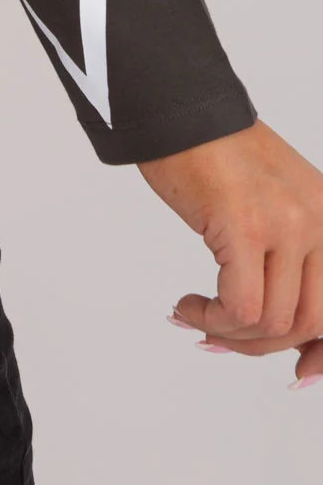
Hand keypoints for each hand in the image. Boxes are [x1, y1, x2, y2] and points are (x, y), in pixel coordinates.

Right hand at [138, 118, 322, 388]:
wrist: (177, 110)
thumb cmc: (213, 152)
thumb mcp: (274, 200)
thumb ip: (291, 253)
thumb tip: (290, 330)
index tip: (302, 374)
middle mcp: (319, 222)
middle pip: (309, 322)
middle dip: (264, 345)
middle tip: (222, 337)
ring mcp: (286, 225)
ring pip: (273, 322)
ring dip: (229, 332)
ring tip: (198, 315)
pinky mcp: (244, 227)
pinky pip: (240, 306)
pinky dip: (212, 317)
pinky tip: (188, 304)